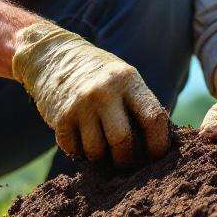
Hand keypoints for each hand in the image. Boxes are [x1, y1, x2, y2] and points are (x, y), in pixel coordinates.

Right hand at [11, 21, 170, 164]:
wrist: (55, 56)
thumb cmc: (100, 75)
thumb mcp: (124, 78)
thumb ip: (140, 105)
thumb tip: (160, 145)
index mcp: (128, 80)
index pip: (153, 117)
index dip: (159, 143)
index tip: (156, 156)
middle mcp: (104, 91)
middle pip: (122, 141)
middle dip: (126, 159)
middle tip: (126, 160)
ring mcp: (81, 104)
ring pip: (96, 151)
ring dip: (100, 157)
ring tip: (102, 149)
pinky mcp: (60, 117)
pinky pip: (74, 150)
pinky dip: (80, 152)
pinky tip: (82, 141)